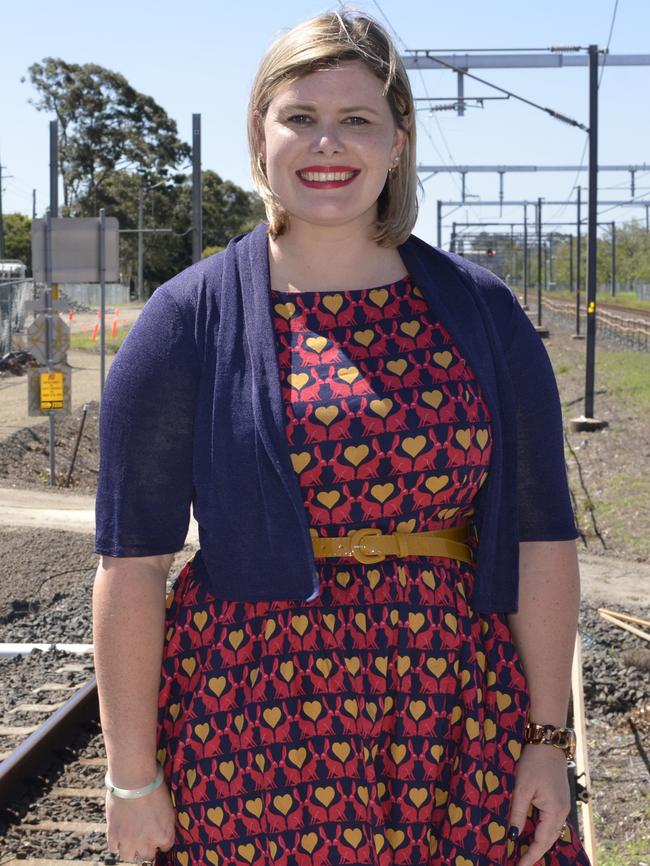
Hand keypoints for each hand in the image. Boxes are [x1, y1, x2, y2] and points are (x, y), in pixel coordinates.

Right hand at [106, 780, 175, 861]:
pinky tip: (119, 836)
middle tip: (144, 838)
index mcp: (164, 835)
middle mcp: (147, 843)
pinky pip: (114, 848)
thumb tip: (161, 826)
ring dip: (131, 850)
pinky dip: (117, 843)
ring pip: (129, 857)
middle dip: (147, 848)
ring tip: (131, 840)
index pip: (166, 847)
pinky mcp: (114, 835)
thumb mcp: (168, 806)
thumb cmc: (154, 788)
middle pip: (147, 856)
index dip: (161, 840)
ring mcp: (129, 841)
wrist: (134, 781)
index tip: (158, 834)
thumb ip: (165, 822)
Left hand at [507, 744, 569, 865]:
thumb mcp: (522, 787)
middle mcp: (562, 812)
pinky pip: (550, 822)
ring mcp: (562, 806)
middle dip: (534, 852)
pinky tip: (530, 832)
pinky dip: (541, 830)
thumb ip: (518, 812)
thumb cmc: (534, 763)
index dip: (530, 856)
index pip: (542, 841)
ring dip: (537, 842)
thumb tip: (513, 836)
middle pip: (548, 840)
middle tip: (518, 862)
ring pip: (550, 832)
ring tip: (521, 852)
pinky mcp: (558, 800)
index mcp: (554, 811)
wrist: (548, 743)